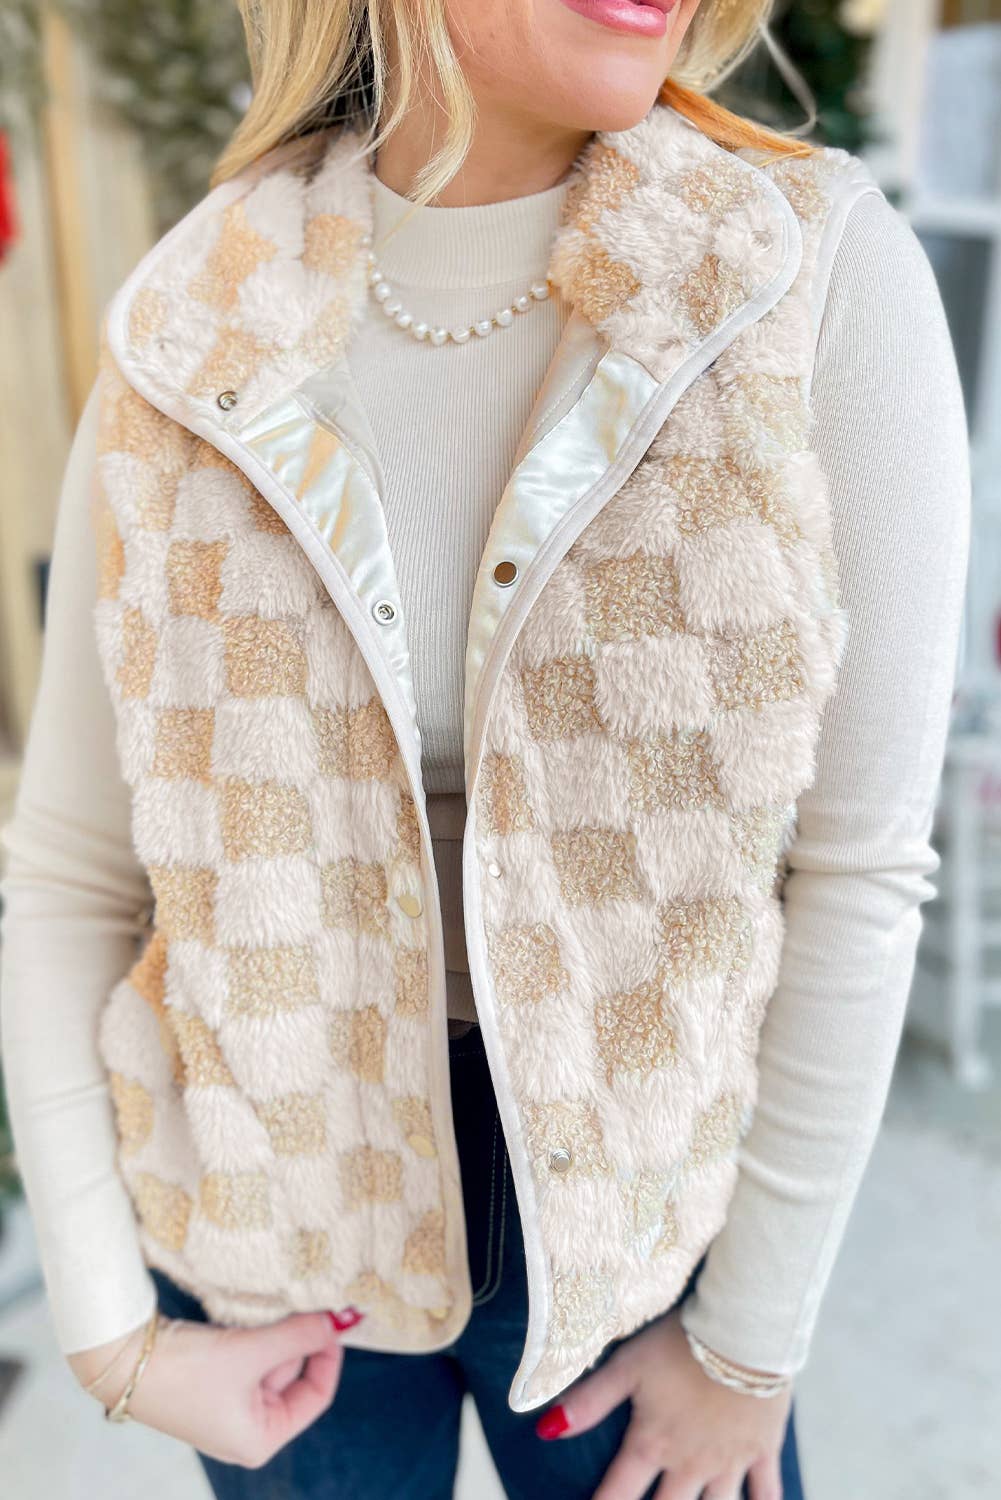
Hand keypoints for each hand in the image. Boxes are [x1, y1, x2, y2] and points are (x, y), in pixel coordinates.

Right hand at [67, 1306, 362, 1467]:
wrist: (122, 1361)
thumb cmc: (187, 1370)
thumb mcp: (251, 1352)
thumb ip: (300, 1335)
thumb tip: (341, 1319)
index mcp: (261, 1439)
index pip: (317, 1395)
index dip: (329, 1354)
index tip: (334, 1317)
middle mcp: (247, 1427)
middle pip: (293, 1374)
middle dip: (298, 1338)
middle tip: (305, 1299)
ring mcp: (228, 1404)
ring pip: (271, 1359)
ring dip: (275, 1331)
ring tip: (276, 1303)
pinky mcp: (212, 1380)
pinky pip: (249, 1353)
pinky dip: (255, 1332)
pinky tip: (252, 1311)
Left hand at [535, 1307, 790, 1499]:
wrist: (744, 1331)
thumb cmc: (681, 1343)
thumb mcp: (628, 1366)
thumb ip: (588, 1401)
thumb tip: (544, 1431)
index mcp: (653, 1444)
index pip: (618, 1493)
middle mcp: (689, 1464)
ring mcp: (729, 1461)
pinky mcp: (762, 1449)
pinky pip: (767, 1493)